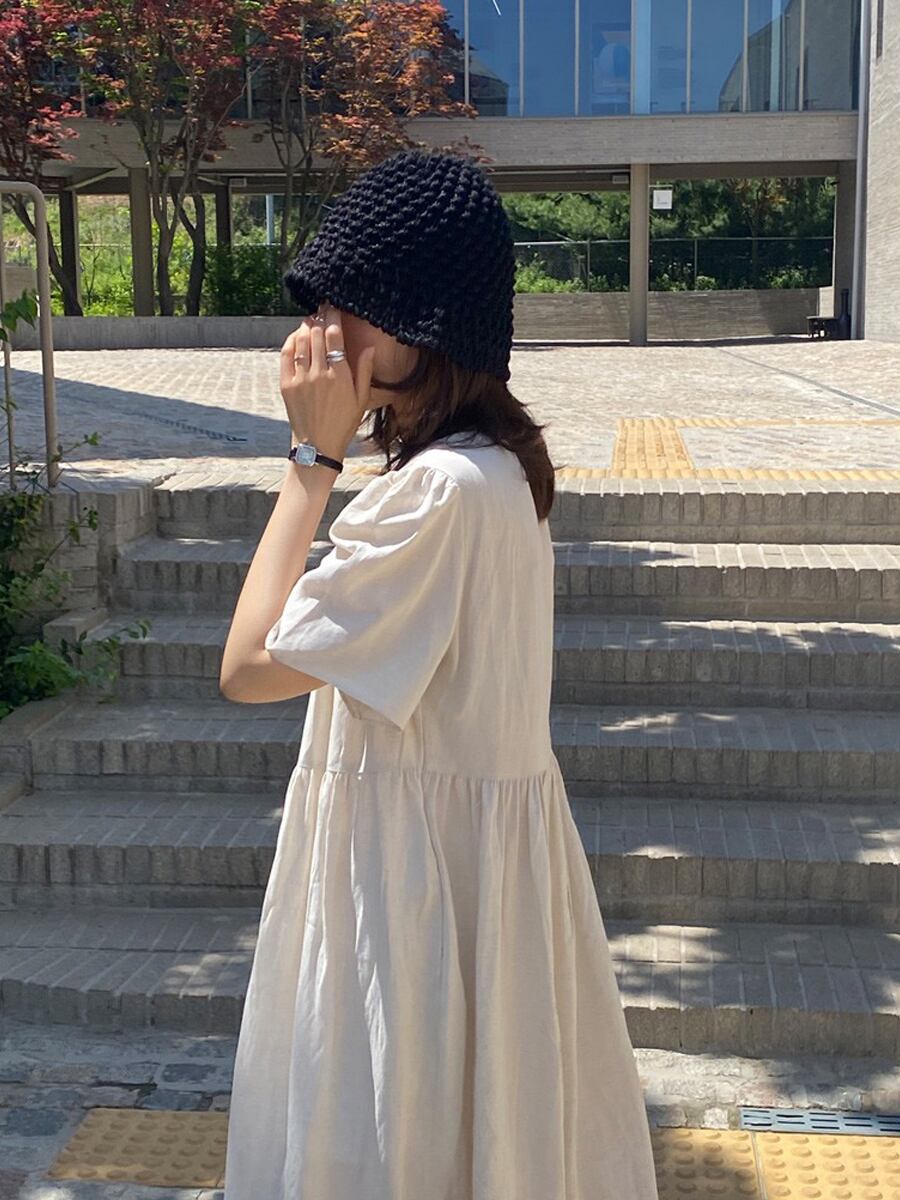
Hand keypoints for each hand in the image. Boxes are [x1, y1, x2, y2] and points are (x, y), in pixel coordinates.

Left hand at [280, 303, 375, 460]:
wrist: (317, 445)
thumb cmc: (343, 423)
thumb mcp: (361, 399)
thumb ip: (364, 371)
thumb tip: (369, 347)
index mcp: (340, 375)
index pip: (335, 335)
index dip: (333, 317)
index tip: (334, 307)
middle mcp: (319, 373)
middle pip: (317, 334)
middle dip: (320, 317)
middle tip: (322, 307)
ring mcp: (300, 378)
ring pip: (301, 341)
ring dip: (306, 326)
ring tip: (311, 320)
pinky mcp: (287, 384)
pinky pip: (287, 354)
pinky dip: (291, 341)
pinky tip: (297, 336)